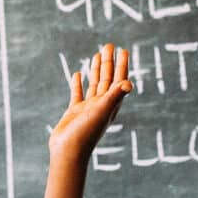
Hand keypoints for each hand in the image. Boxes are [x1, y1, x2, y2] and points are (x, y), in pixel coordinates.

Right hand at [49, 46, 132, 164]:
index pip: (118, 80)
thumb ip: (114, 96)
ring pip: (94, 84)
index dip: (121, 65)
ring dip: (95, 70)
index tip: (123, 50)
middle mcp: (101, 105)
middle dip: (108, 62)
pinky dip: (78, 83)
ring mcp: (88, 108)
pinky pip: (77, 94)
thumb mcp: (101, 111)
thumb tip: (129, 83)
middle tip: (108, 46)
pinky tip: (77, 74)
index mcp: (111, 104)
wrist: (69, 151)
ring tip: (96, 55)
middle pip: (107, 79)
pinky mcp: (74, 112)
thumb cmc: (86, 133)